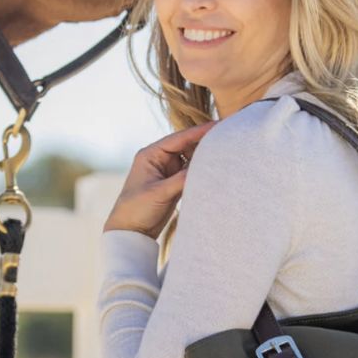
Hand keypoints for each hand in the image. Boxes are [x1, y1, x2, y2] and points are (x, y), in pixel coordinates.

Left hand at [102, 120, 217, 239]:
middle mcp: (159, 159)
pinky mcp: (174, 183)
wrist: (130, 232)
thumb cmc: (136, 209)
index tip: (218, 126)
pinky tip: (215, 171)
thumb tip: (206, 170)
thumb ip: (182, 180)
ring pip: (191, 159)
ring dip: (205, 158)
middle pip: (187, 145)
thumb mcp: (160, 193)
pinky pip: (191, 172)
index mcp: (151, 154)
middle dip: (205, 143)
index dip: (199, 131)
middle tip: (227, 140)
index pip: (179, 138)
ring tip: (224, 156)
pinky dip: (202, 172)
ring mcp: (168, 171)